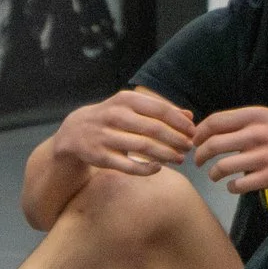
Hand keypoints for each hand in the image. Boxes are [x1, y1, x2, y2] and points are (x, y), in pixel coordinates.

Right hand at [49, 89, 195, 174]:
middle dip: (175, 139)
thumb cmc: (112, 118)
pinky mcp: (100, 156)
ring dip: (166, 154)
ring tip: (180, 159)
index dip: (179, 122)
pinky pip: (129, 165)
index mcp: (125, 100)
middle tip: (189, 147)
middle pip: (154, 129)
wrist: (75, 132)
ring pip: (143, 147)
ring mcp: (106, 136)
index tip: (193, 131)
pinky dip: (146, 168)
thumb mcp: (131, 107)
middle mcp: (114, 115)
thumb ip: (160, 110)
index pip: (160, 109)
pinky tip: (158, 168)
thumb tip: (189, 116)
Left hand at [190, 108, 267, 193]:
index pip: (215, 121)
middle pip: (213, 145)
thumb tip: (213, 131)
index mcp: (256, 116)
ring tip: (215, 175)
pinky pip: (239, 185)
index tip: (195, 141)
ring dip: (213, 174)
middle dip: (199, 155)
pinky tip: (234, 185)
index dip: (199, 133)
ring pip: (222, 167)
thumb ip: (245, 123)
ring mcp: (264, 156)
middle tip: (198, 161)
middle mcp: (258, 134)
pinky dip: (231, 187)